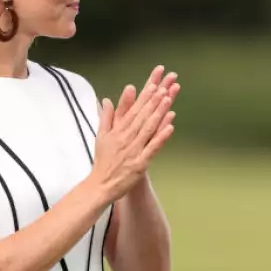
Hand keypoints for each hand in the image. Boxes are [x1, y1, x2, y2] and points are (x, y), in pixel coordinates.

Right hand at [90, 66, 177, 199]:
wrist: (100, 185)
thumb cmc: (102, 160)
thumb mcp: (101, 136)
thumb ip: (106, 117)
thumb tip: (107, 100)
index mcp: (118, 130)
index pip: (133, 110)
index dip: (144, 97)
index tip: (153, 85)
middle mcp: (126, 137)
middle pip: (142, 116)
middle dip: (153, 100)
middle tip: (164, 86)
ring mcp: (134, 149)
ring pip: (148, 128)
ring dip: (158, 113)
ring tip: (168, 99)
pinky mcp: (140, 163)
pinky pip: (152, 147)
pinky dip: (161, 137)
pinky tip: (171, 126)